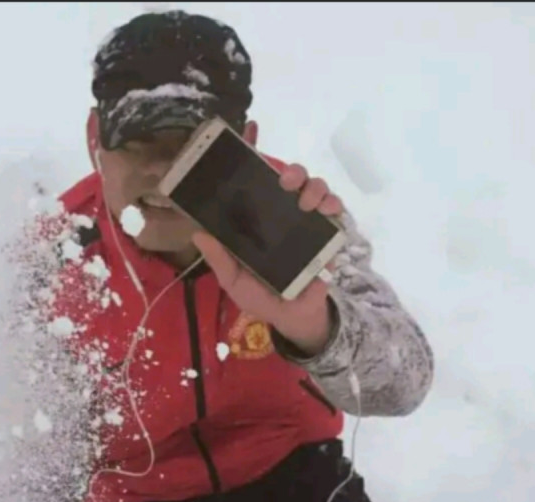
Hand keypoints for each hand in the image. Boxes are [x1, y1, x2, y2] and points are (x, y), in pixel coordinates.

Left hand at [191, 164, 344, 356]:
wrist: (292, 317)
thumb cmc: (261, 297)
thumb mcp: (234, 281)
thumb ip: (220, 260)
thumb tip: (199, 234)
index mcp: (260, 222)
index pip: (261, 186)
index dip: (260, 165)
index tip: (256, 150)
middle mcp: (284, 216)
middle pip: (293, 181)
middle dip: (294, 173)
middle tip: (286, 182)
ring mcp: (308, 223)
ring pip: (317, 189)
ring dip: (315, 188)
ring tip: (307, 202)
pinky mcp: (329, 236)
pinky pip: (336, 212)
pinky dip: (334, 205)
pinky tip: (327, 210)